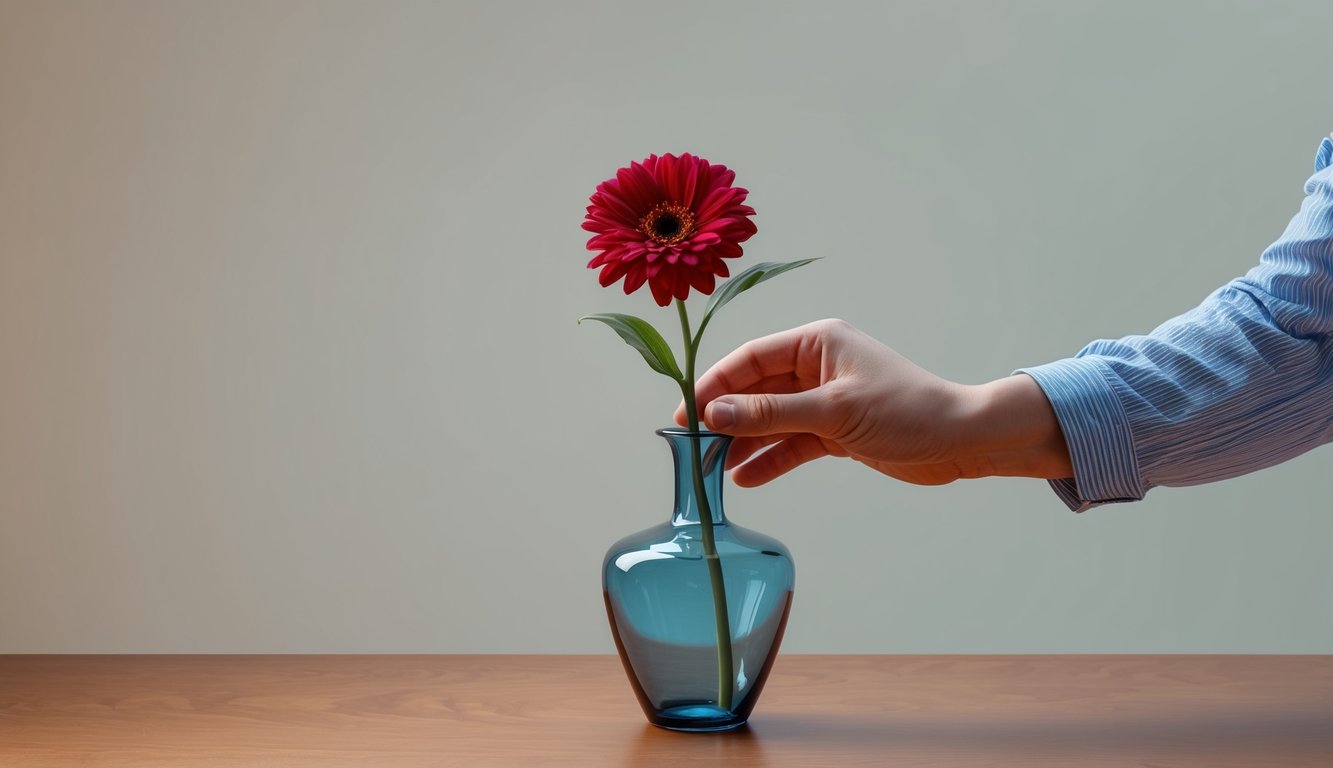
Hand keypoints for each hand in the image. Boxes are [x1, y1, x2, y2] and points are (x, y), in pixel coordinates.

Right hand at [673, 319, 1071, 486]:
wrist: (962, 441)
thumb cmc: (907, 412)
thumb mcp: (833, 412)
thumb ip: (770, 414)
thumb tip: (714, 415)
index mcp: (817, 342)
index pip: (749, 359)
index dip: (713, 385)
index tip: (684, 414)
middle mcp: (817, 365)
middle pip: (754, 389)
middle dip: (724, 418)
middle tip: (689, 447)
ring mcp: (825, 399)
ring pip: (770, 419)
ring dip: (743, 442)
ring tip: (711, 470)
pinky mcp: (836, 430)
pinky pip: (791, 442)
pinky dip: (770, 458)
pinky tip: (745, 478)